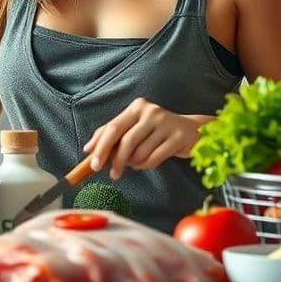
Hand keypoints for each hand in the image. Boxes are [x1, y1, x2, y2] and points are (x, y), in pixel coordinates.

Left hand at [82, 98, 201, 180]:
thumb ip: (112, 135)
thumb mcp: (134, 127)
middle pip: (125, 140)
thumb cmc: (156, 131)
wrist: (191, 131)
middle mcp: (150, 112)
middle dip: (115, 160)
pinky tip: (148, 162)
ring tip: (137, 162)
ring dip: (134, 163)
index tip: (92, 164)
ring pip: (140, 153)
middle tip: (112, 174)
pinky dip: (147, 165)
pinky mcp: (177, 137)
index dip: (101, 147)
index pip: (113, 127)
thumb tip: (89, 149)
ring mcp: (165, 123)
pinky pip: (154, 159)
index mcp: (136, 107)